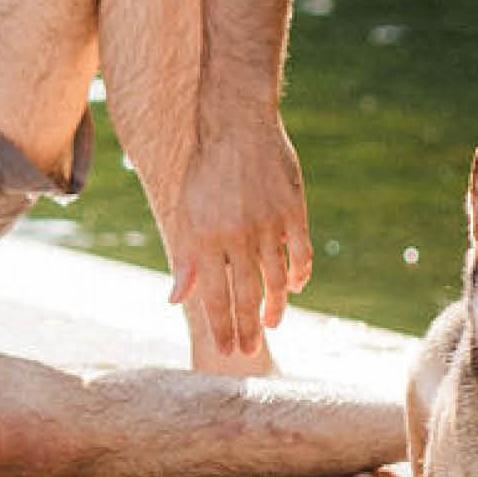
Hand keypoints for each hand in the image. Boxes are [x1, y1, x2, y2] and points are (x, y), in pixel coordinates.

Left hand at [165, 116, 315, 369]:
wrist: (236, 123)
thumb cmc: (206, 169)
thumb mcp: (186, 212)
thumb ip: (185, 258)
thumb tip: (175, 299)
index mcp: (206, 238)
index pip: (214, 296)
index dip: (221, 326)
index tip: (225, 351)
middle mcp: (237, 235)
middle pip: (246, 294)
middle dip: (246, 328)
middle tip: (248, 353)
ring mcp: (268, 223)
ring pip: (276, 279)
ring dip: (274, 307)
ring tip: (272, 325)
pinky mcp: (293, 209)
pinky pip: (301, 253)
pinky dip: (299, 274)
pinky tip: (294, 288)